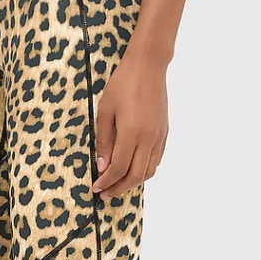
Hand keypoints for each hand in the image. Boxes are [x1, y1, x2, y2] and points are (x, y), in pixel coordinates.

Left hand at [93, 51, 168, 198]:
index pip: (119, 168)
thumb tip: (102, 166)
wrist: (148, 66)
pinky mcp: (164, 132)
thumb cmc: (123, 84)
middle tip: (105, 194)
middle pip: (135, 176)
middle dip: (119, 188)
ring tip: (118, 185)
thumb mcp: (105, 111)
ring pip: (148, 171)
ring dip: (133, 183)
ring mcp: (159, 136)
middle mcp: (148, 138)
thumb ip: (104, 141)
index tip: (96, 187)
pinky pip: (156, 159)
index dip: (106, 182)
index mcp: (132, 133)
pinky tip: (133, 170)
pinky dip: (144, 170)